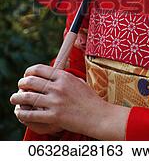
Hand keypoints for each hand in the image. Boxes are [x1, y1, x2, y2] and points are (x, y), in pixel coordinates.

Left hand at [10, 64, 129, 138]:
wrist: (97, 115)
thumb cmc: (89, 99)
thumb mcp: (78, 81)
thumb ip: (64, 77)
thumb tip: (52, 73)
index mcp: (64, 76)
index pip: (39, 69)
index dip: (29, 71)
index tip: (26, 75)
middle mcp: (58, 87)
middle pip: (31, 82)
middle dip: (21, 84)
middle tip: (19, 87)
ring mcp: (55, 102)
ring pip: (28, 98)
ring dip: (17, 98)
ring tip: (14, 98)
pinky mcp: (54, 116)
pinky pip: (32, 115)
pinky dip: (22, 113)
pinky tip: (20, 112)